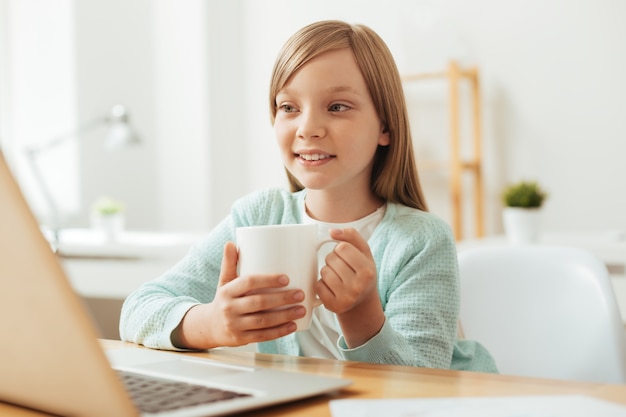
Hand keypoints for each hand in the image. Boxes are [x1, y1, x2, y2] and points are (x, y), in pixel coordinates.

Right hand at [172, 242, 305, 349]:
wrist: (209, 327)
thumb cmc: (223, 300)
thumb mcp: (224, 281)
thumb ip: (230, 263)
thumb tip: (231, 243)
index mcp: (227, 291)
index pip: (248, 283)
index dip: (268, 280)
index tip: (286, 278)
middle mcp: (229, 308)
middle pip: (259, 302)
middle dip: (282, 299)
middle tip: (300, 294)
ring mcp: (234, 325)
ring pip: (263, 321)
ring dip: (285, 316)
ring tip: (301, 309)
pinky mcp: (241, 339)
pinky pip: (262, 336)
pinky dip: (279, 332)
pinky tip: (293, 326)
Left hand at [316, 228, 384, 346]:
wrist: (362, 303)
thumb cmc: (362, 272)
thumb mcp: (364, 253)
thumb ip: (352, 236)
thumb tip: (332, 231)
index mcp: (367, 271)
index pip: (342, 247)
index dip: (341, 249)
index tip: (346, 256)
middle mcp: (358, 286)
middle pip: (331, 258)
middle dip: (333, 259)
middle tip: (342, 268)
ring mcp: (345, 298)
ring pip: (324, 271)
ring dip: (327, 271)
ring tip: (338, 277)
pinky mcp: (333, 306)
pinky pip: (318, 286)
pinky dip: (322, 284)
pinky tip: (332, 288)